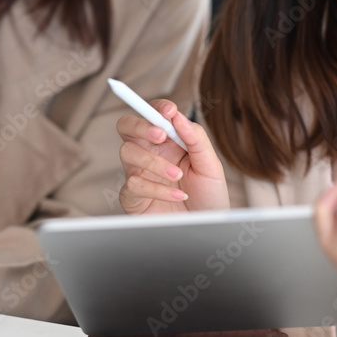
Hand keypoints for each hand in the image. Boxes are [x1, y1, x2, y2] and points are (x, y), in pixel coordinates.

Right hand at [117, 99, 228, 213]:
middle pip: (126, 126)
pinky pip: (133, 184)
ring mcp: (138, 174)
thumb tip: (178, 116)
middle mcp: (149, 154)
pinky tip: (177, 196)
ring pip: (127, 152)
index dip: (156, 107)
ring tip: (178, 176)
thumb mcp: (210, 165)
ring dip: (154, 162)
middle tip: (160, 135)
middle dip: (140, 125)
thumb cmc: (208, 196)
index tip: (169, 110)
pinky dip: (157, 189)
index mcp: (168, 142)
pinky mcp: (132, 196)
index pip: (153, 114)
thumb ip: (196, 138)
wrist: (207, 228)